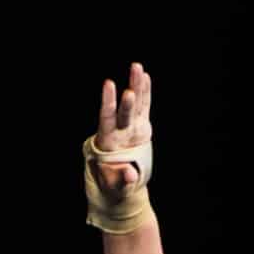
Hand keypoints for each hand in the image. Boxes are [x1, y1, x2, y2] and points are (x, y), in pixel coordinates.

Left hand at [94, 62, 152, 189]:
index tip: (109, 84)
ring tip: (137, 67)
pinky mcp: (141, 127)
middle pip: (123, 111)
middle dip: (127, 97)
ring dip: (137, 85)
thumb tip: (129, 173)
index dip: (108, 101)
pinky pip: (145, 108)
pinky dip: (146, 93)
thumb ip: (122, 180)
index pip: (107, 118)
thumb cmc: (114, 184)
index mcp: (109, 142)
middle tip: (130, 82)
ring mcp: (131, 127)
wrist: (120, 181)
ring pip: (135, 104)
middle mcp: (119, 131)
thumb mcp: (116, 186)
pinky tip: (145, 76)